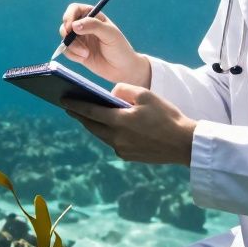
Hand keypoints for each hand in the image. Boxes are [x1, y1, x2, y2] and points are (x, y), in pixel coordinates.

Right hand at [58, 3, 149, 86]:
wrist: (123, 69)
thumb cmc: (120, 48)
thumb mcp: (109, 34)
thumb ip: (93, 26)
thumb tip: (74, 25)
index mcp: (93, 16)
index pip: (75, 9)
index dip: (69, 16)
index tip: (70, 26)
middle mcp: (84, 26)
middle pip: (66, 23)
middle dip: (66, 32)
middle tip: (69, 38)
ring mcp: (80, 40)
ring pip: (65, 38)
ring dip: (72, 46)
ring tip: (86, 54)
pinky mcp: (77, 52)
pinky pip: (67, 51)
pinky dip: (73, 55)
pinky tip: (84, 58)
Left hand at [62, 84, 196, 164]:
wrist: (184, 143)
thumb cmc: (166, 116)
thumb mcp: (145, 95)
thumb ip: (123, 90)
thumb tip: (110, 95)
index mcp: (119, 121)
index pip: (90, 111)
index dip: (75, 105)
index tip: (63, 100)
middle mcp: (116, 138)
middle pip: (91, 126)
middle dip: (80, 116)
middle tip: (70, 107)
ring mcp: (122, 149)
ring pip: (101, 135)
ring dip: (93, 125)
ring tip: (86, 116)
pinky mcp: (129, 156)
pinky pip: (113, 142)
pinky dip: (108, 133)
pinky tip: (108, 126)